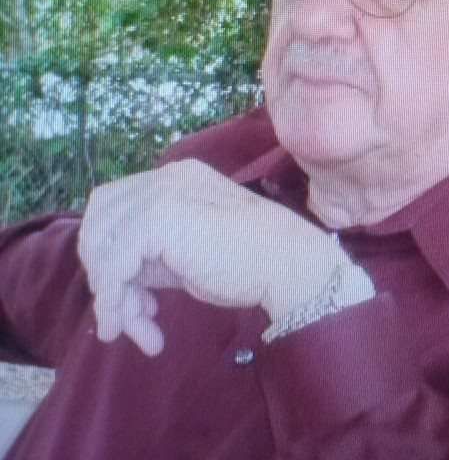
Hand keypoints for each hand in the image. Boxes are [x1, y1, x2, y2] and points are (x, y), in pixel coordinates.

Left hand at [78, 159, 347, 356]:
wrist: (287, 262)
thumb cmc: (248, 262)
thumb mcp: (188, 252)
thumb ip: (152, 254)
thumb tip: (113, 282)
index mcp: (173, 180)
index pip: (114, 206)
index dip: (107, 251)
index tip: (126, 296)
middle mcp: (163, 179)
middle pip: (100, 220)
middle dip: (102, 272)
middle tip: (122, 316)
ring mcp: (161, 194)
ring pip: (102, 244)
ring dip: (110, 294)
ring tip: (131, 330)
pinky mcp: (160, 217)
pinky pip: (113, 263)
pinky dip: (114, 299)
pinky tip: (134, 328)